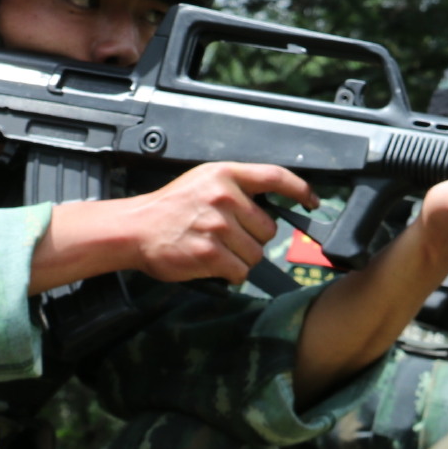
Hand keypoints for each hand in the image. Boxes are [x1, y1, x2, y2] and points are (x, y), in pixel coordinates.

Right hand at [114, 162, 318, 283]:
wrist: (135, 229)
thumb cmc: (170, 208)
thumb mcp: (203, 182)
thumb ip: (235, 187)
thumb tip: (270, 204)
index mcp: (224, 174)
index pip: (275, 176)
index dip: (300, 189)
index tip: (312, 201)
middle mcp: (223, 197)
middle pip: (268, 228)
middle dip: (254, 238)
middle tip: (228, 237)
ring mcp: (217, 226)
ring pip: (255, 254)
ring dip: (241, 258)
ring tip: (216, 249)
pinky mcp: (209, 253)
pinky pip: (240, 272)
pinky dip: (230, 274)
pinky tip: (212, 263)